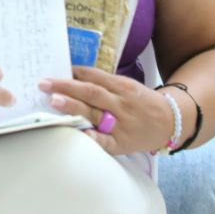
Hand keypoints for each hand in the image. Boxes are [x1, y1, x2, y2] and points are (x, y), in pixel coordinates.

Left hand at [38, 65, 179, 155]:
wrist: (171, 123)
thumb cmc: (141, 102)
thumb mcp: (127, 86)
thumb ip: (103, 82)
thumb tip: (71, 76)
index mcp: (123, 87)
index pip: (95, 77)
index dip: (74, 73)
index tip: (53, 70)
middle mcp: (121, 104)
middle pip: (91, 93)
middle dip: (66, 87)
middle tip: (43, 84)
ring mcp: (122, 125)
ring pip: (95, 114)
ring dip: (73, 107)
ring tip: (53, 100)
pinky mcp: (123, 143)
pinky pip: (107, 141)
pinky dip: (94, 138)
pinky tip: (80, 134)